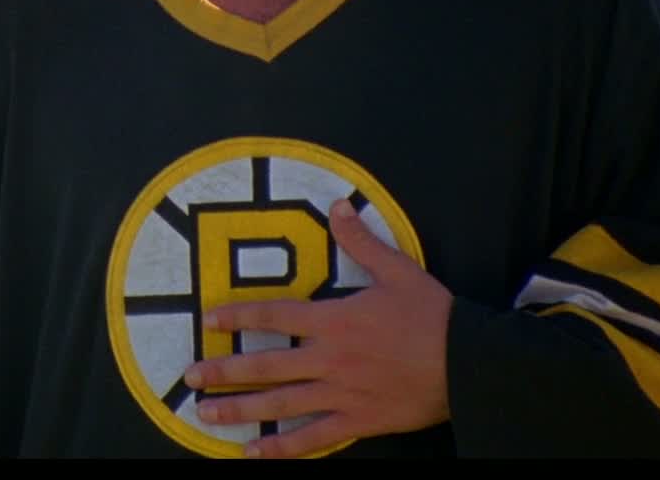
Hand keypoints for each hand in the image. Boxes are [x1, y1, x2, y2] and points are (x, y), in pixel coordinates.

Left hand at [182, 199, 452, 457]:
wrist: (468, 364)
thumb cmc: (433, 316)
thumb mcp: (397, 270)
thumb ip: (361, 242)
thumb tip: (338, 207)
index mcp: (334, 320)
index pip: (274, 316)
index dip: (238, 317)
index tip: (208, 320)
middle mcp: (329, 359)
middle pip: (266, 366)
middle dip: (223, 371)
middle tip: (190, 376)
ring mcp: (341, 394)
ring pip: (280, 404)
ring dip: (240, 410)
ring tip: (205, 415)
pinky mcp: (358, 421)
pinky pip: (313, 438)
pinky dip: (283, 447)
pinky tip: (254, 452)